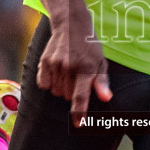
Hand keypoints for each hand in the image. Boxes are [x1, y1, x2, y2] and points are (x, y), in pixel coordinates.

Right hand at [37, 6, 111, 125]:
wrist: (71, 24)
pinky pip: (43, 84)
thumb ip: (102, 82)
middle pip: (67, 96)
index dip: (80, 112)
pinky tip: (57, 72)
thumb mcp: (101, 62)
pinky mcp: (44, 61)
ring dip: (61, 88)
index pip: (81, 96)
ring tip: (68, 73)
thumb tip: (106, 98)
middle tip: (77, 79)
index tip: (79, 124)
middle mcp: (70, 67)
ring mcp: (55, 64)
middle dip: (73, 93)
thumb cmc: (89, 46)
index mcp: (86, 68)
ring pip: (55, 92)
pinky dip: (49, 83)